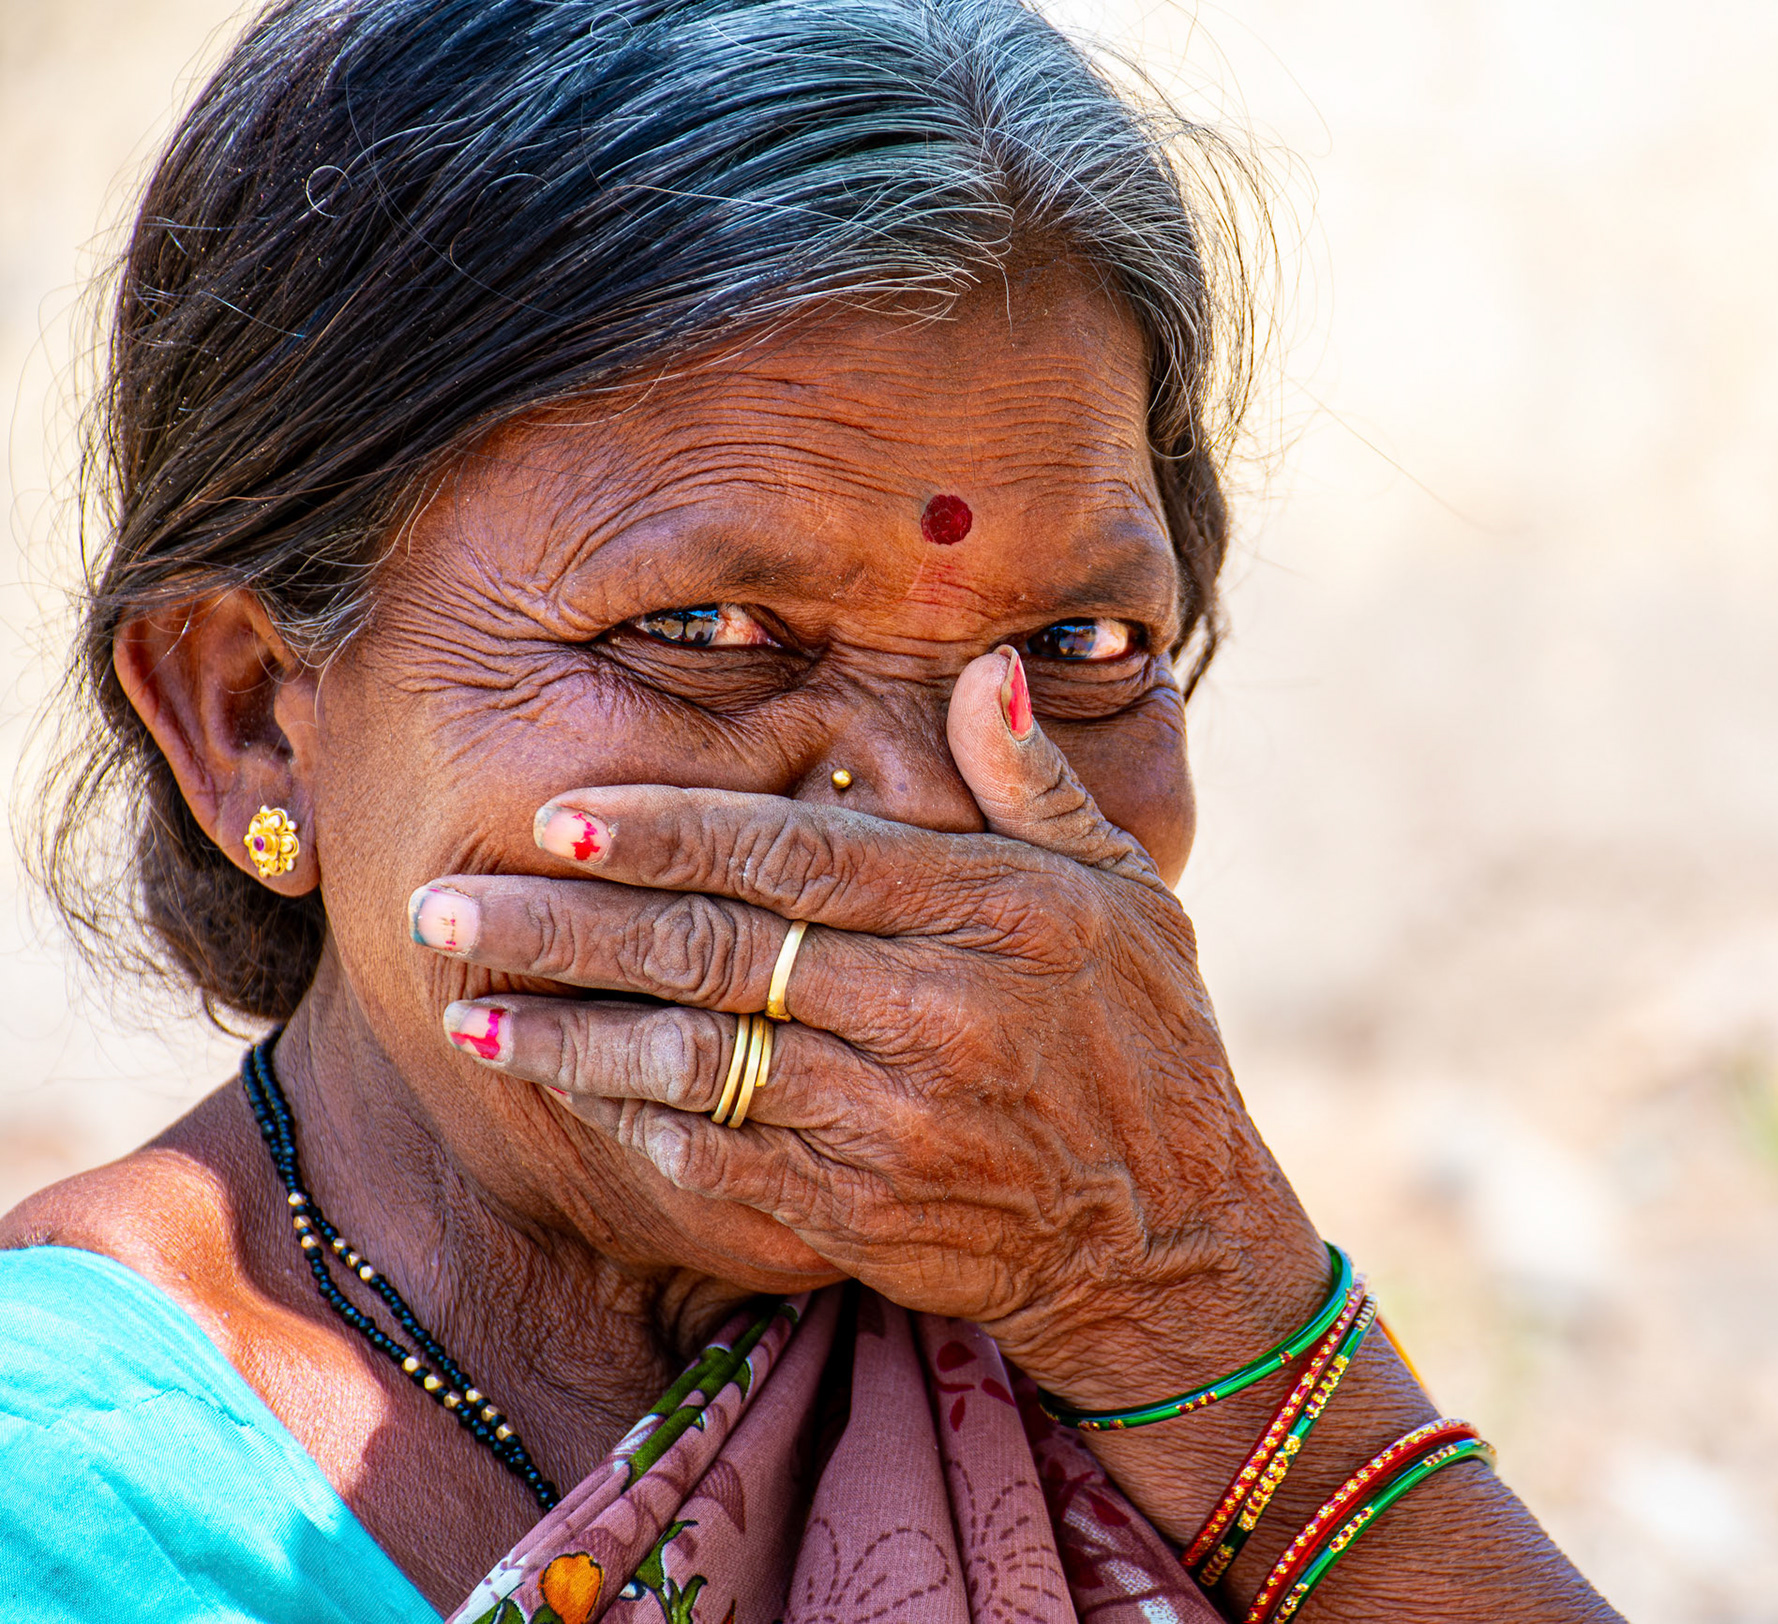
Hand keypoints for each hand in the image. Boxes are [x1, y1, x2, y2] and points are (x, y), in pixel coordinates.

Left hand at [409, 647, 1321, 1399]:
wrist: (1169, 1240)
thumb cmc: (1145, 1043)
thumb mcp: (1124, 893)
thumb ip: (1035, 783)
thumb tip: (981, 670)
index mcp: (994, 913)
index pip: (800, 857)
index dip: (670, 834)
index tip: (560, 816)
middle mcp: (936, 1014)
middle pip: (718, 956)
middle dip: (569, 928)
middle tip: (445, 904)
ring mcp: (892, 1123)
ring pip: (695, 1067)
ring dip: (568, 1038)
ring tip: (464, 1010)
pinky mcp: (860, 1214)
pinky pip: (720, 1162)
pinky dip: (634, 1126)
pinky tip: (563, 1093)